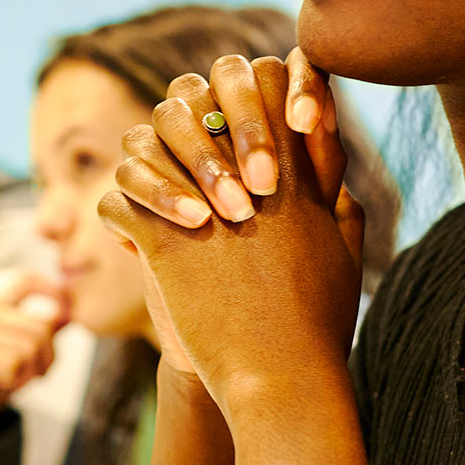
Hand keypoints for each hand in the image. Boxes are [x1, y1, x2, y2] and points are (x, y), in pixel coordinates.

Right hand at [0, 273, 68, 444]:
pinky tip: (6, 385)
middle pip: (40, 326)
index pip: (26, 281)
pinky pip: (12, 364)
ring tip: (21, 380)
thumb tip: (69, 313)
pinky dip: (17, 381)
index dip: (52, 290)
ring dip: (33, 372)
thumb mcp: (24, 352)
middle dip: (49, 357)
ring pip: (29, 347)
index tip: (67, 313)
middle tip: (40, 374)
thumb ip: (43, 332)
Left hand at [98, 54, 365, 409]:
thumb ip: (340, 207)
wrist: (283, 380)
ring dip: (143, 168)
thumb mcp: (344, 254)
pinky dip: (120, 216)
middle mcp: (249, 177)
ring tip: (149, 195)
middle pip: (197, 97)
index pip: (267, 84)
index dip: (240, 94)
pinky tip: (132, 237)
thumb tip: (335, 178)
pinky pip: (120, 203)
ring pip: (145, 144)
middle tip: (177, 149)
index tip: (228, 131)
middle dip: (181, 117)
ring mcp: (205, 206)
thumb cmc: (316, 325)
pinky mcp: (166, 243)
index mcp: (295, 173)